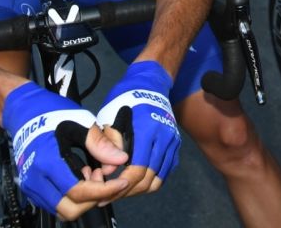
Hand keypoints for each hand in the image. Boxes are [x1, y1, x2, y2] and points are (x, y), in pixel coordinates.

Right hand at [1, 82, 127, 217]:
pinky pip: (55, 203)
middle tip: (102, 175)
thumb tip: (121, 159)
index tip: (121, 183)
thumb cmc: (51, 114)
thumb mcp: (79, 122)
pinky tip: (79, 175)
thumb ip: (100, 143)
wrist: (24, 112)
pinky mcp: (31, 188)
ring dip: (82, 199)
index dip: (104, 190)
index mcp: (48, 163)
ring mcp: (31, 187)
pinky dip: (71, 197)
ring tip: (91, 174)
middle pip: (70, 209)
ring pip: (62, 210)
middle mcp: (36, 181)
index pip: (79, 192)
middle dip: (93, 198)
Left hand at [95, 61, 180, 194]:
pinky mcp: (175, 144)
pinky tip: (135, 179)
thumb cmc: (125, 99)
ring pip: (159, 179)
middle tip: (109, 196)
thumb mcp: (110, 116)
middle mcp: (164, 137)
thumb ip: (109, 144)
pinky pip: (166, 171)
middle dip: (128, 191)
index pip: (137, 169)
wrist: (150, 83)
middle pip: (149, 178)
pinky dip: (151, 180)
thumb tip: (107, 171)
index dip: (121, 185)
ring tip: (121, 189)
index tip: (104, 192)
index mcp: (147, 130)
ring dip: (139, 188)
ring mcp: (172, 141)